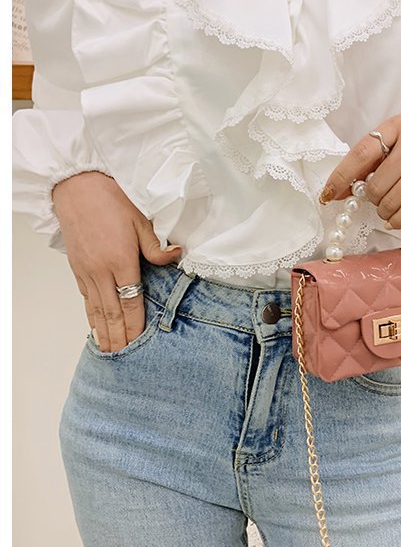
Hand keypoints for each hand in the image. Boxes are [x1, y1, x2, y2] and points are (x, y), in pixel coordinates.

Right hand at [51, 171, 181, 352]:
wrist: (76, 188)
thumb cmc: (112, 200)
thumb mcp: (142, 219)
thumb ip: (156, 246)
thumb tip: (176, 257)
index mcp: (121, 260)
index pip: (131, 301)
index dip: (136, 325)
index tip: (140, 343)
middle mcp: (101, 270)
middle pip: (112, 312)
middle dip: (119, 336)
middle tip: (124, 358)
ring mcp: (87, 271)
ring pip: (96, 309)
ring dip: (103, 331)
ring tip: (109, 351)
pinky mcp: (78, 268)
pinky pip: (86, 298)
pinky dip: (91, 316)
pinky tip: (95, 327)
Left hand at [318, 114, 400, 228]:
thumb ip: (374, 162)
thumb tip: (340, 192)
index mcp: (396, 125)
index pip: (360, 154)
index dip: (340, 178)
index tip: (327, 196)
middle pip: (376, 185)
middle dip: (373, 200)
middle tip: (381, 200)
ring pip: (391, 201)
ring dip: (385, 212)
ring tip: (392, 208)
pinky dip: (398, 221)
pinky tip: (396, 220)